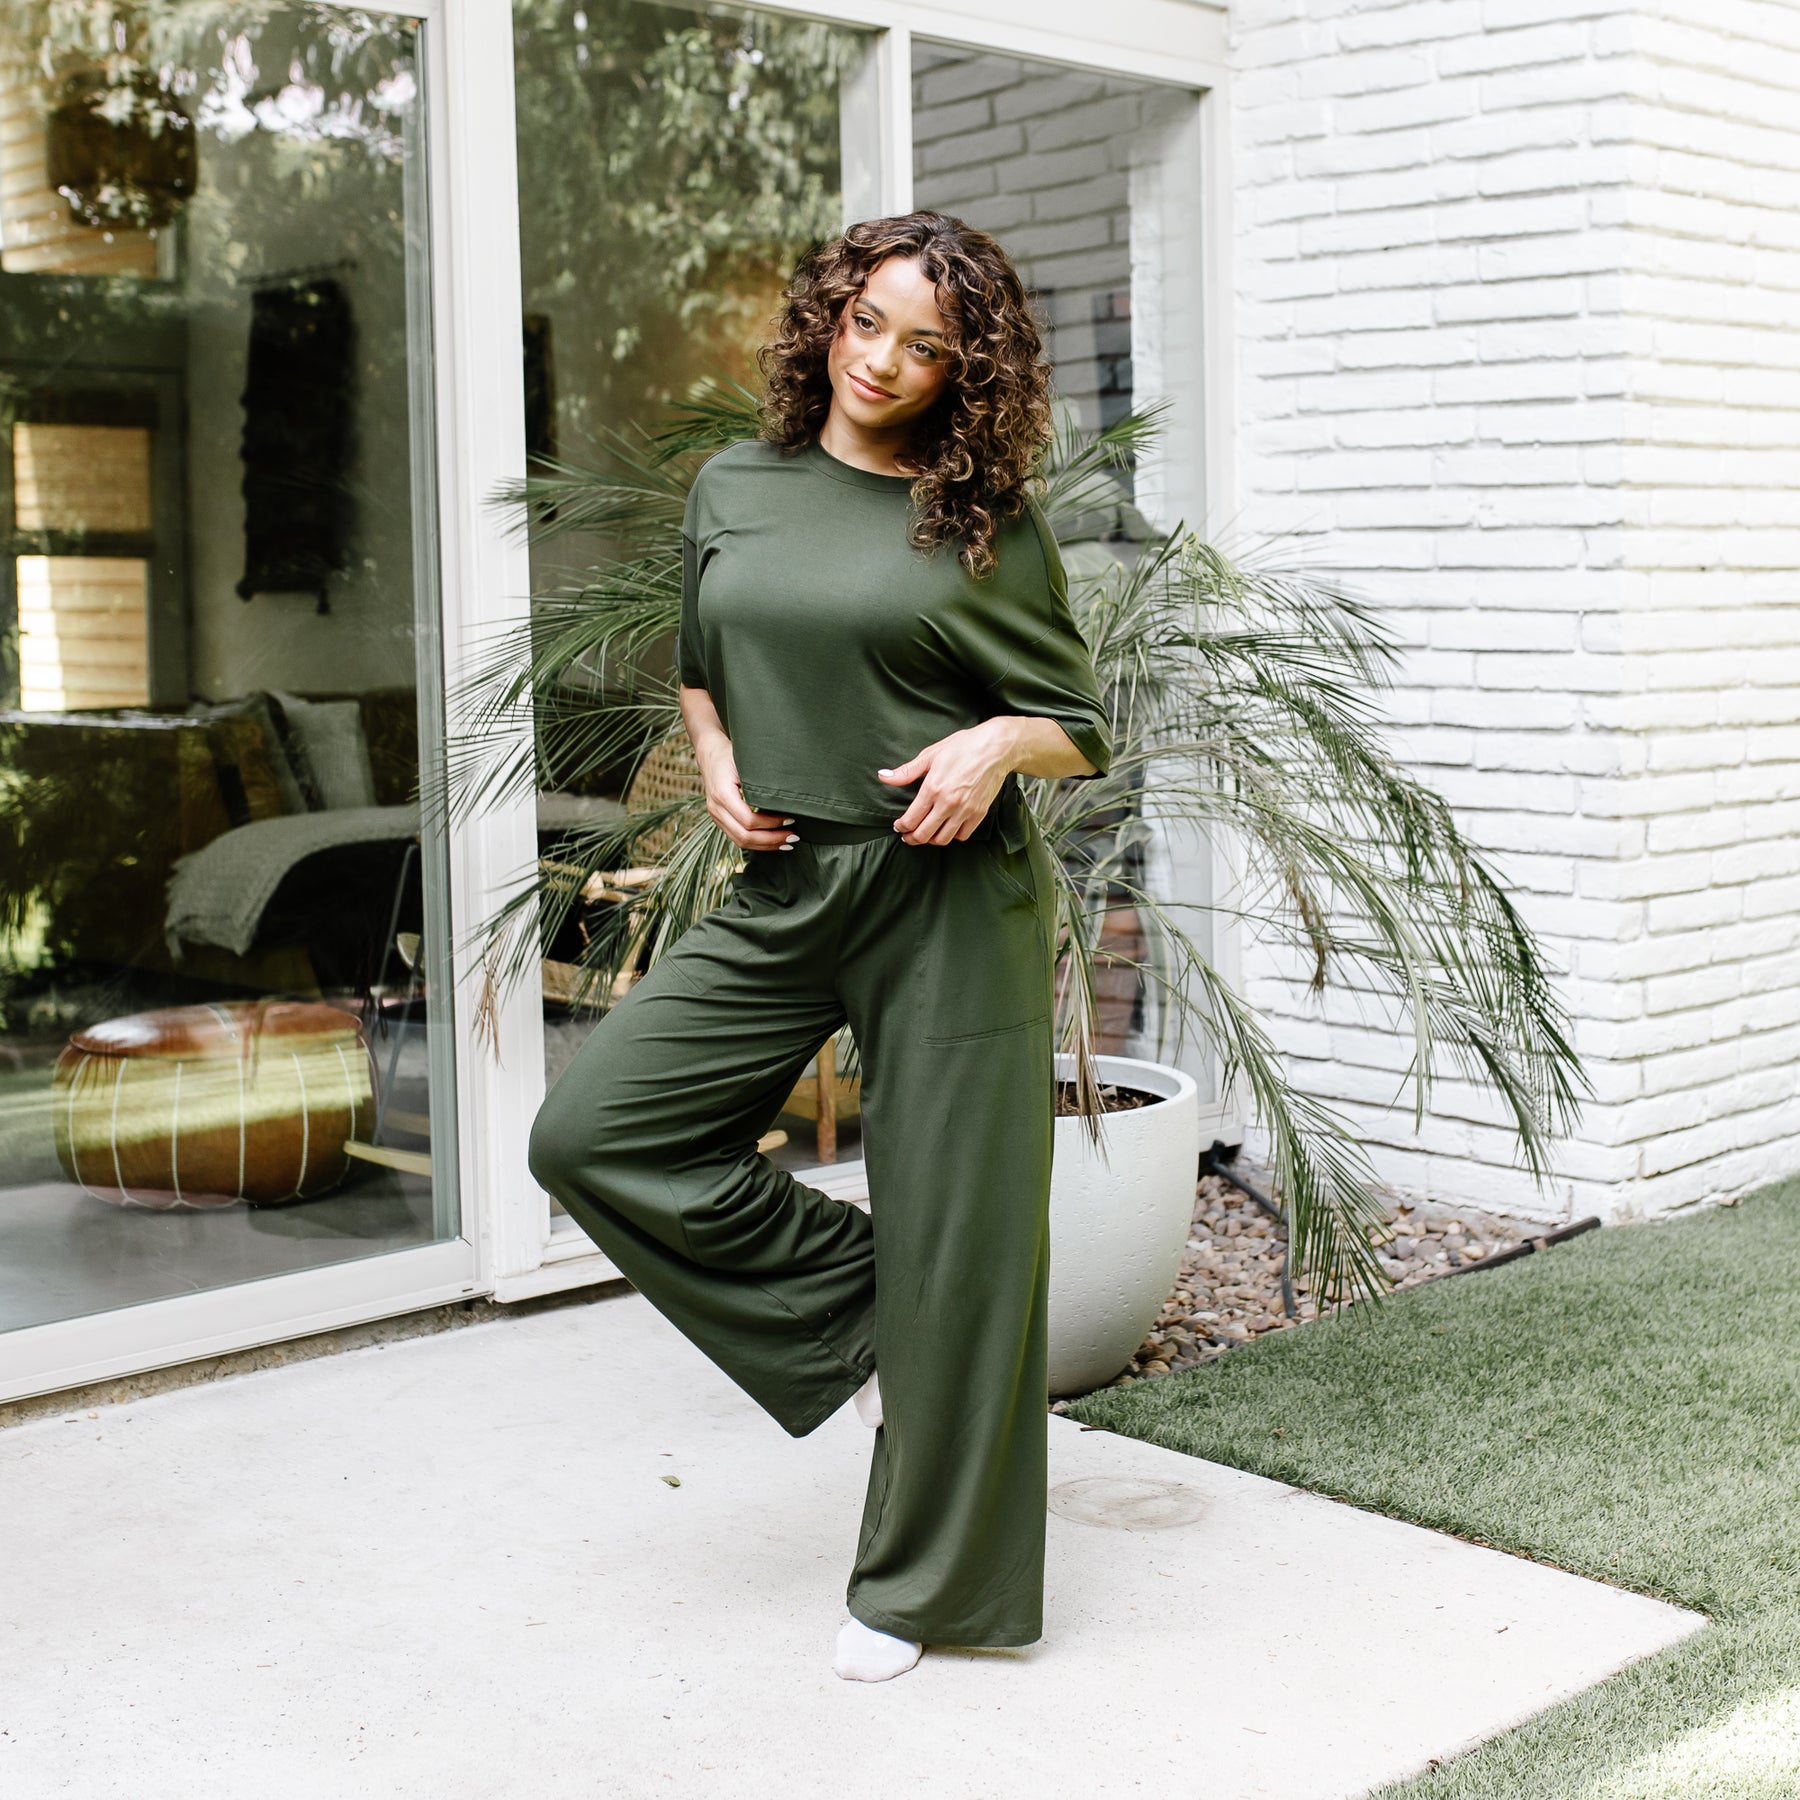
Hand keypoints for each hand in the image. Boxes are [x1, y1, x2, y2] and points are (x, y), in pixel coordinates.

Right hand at [694, 736, 795, 851]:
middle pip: (744, 836)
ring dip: (765, 845)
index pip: (749, 820)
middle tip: (793, 837)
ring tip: (786, 843)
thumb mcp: (747, 764)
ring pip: (740, 841)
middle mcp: (716, 809)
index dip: (772, 823)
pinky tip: (772, 841)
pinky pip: (737, 838)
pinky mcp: (720, 820)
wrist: (710, 755)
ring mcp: (716, 816)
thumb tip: (789, 798)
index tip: (790, 819)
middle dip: (771, 840)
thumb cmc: (732, 756)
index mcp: (723, 794)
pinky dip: (756, 843)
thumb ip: (762, 782)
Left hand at [878, 719, 1018, 845]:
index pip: (911, 819)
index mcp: (932, 788)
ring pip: (942, 839)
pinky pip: (962, 835)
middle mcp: (948, 803)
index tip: (899, 826)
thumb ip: (907, 771)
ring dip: (931, 839)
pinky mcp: (979, 813)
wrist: (996, 748)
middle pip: (924, 834)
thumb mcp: (931, 754)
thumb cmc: (964, 747)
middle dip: (911, 838)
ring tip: (926, 834)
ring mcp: (965, 810)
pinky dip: (952, 835)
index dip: (901, 827)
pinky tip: (947, 828)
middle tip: (907, 836)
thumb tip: (883, 776)